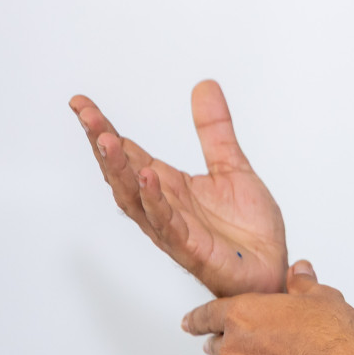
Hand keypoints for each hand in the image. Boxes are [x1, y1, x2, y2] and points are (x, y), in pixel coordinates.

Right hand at [71, 80, 287, 296]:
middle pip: (122, 173)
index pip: (128, 153)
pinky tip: (149, 178)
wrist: (272, 268)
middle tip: (86, 116)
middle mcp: (163, 206)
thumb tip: (204, 86)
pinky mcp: (191, 249)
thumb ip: (216, 130)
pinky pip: (168, 225)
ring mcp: (174, 229)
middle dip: (102, 145)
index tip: (81, 104)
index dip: (103, 129)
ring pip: (136, 199)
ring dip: (119, 171)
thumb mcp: (233, 167)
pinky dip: (156, 202)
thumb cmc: (249, 230)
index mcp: (169, 186)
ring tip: (107, 141)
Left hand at [186, 261, 353, 354]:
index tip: (189, 323)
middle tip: (213, 347)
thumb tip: (299, 270)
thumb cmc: (330, 337)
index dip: (196, 318)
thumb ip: (304, 284)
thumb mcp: (322, 298)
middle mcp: (235, 349)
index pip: (207, 314)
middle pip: (214, 348)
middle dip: (214, 346)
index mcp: (244, 315)